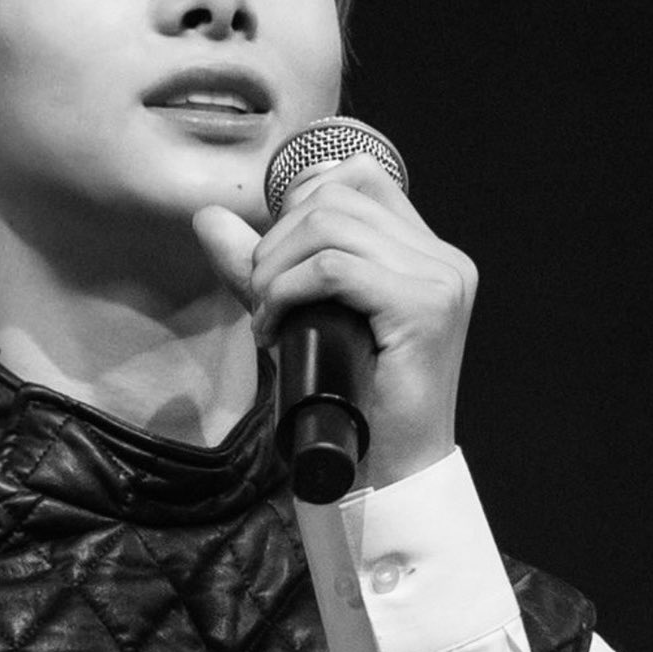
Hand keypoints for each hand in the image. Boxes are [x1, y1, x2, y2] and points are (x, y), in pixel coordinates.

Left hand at [193, 154, 476, 488]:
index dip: (299, 201)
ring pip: (331, 227)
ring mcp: (440, 280)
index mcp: (426, 254)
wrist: (388, 475)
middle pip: (336, 197)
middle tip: (262, 299)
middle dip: (277, 242)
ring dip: (276, 270)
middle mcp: (443, 258)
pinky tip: (275, 329)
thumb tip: (209, 218)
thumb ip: (262, 269)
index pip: (360, 176)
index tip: (275, 261)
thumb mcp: (301, 321)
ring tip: (267, 317)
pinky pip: (336, 269)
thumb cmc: (350, 408)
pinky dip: (288, 292)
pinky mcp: (424, 309)